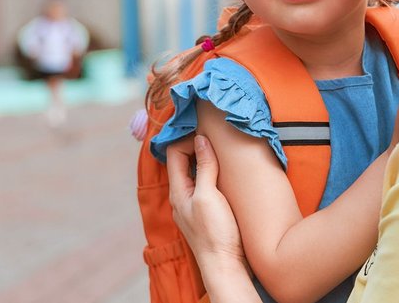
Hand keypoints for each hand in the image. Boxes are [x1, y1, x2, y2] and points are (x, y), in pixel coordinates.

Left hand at [166, 135, 246, 272]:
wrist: (225, 265)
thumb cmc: (215, 233)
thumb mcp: (208, 195)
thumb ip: (204, 167)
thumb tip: (200, 139)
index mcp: (177, 190)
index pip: (174, 153)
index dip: (187, 139)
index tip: (206, 133)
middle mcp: (181, 196)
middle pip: (182, 162)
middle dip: (195, 146)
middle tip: (213, 136)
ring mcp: (192, 204)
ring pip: (194, 173)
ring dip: (204, 159)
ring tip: (220, 150)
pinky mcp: (205, 211)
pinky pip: (203, 184)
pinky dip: (211, 172)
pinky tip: (224, 172)